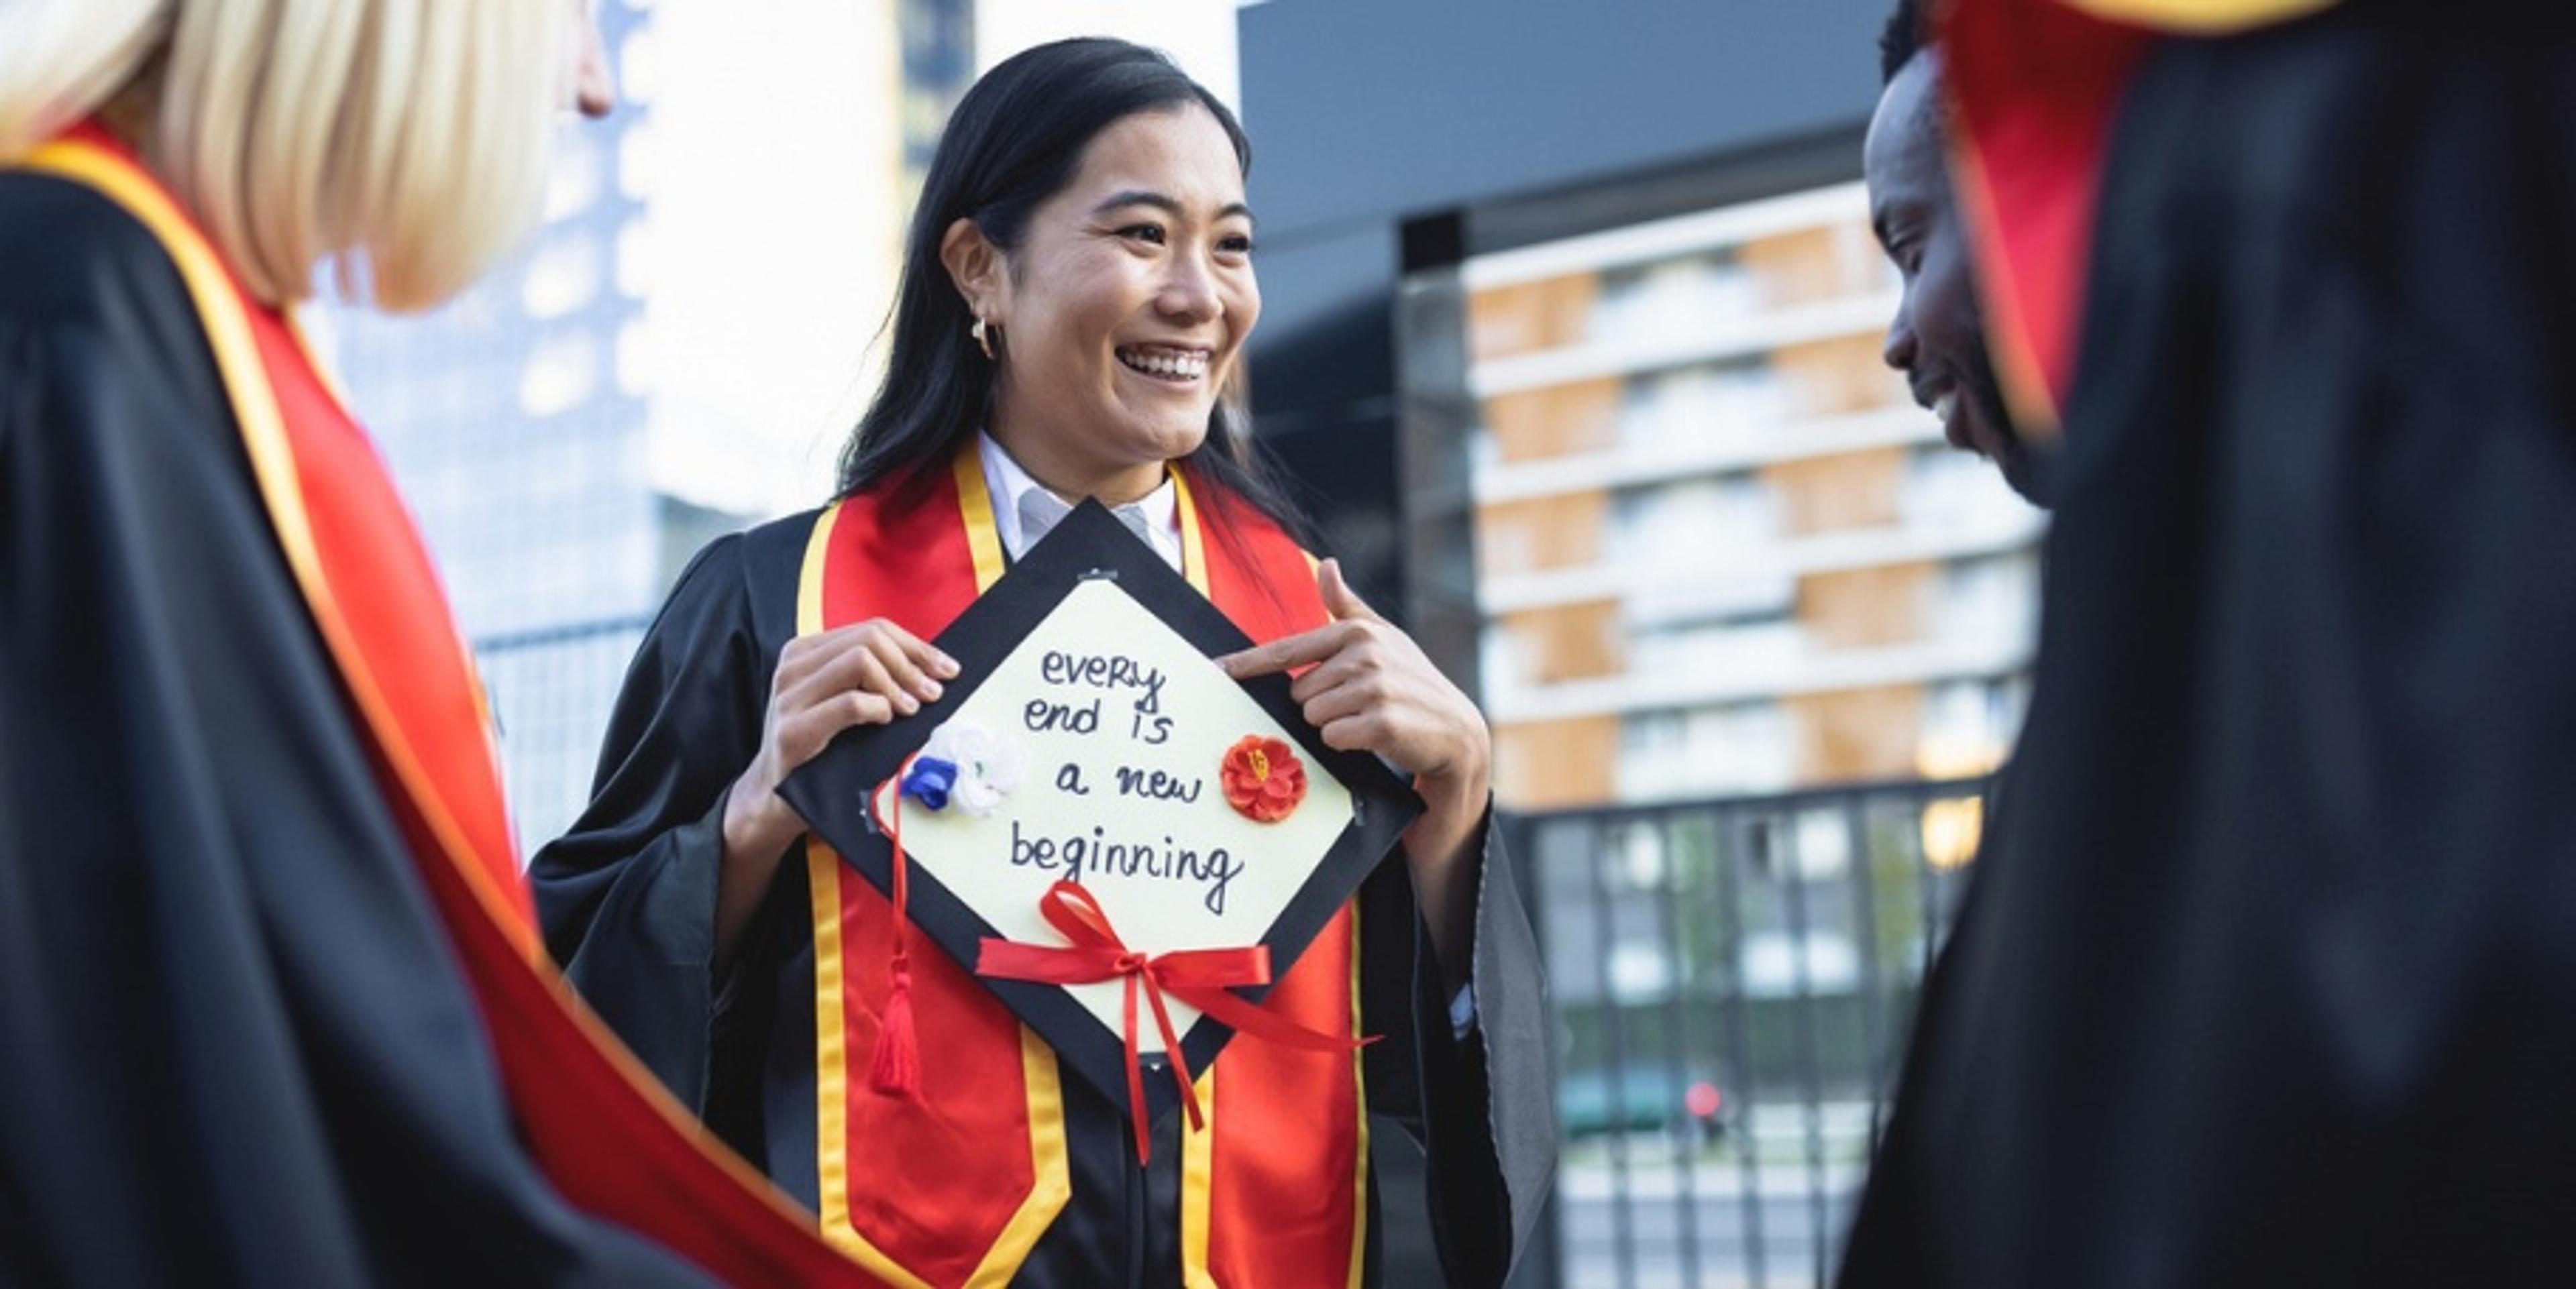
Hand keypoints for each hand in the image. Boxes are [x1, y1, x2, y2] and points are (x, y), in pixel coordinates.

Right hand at [717, 621, 955, 956]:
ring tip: (910, 709)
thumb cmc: (818, 746)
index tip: (946, 669)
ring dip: (897, 684)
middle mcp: (792, 666)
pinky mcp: (793, 730)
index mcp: (805, 652)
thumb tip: (930, 667)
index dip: (916, 646)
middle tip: (932, 693)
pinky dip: (877, 708)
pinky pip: (849, 703)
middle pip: (870, 639)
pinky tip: (884, 721)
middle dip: (912, 664)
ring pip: (860, 661)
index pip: (872, 629)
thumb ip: (870, 676)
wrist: (774, 794)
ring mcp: (789, 696)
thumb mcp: (838, 699)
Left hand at [1219, 560, 1490, 984]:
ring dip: (1334, 726)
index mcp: (1358, 632)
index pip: (1288, 648)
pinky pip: (1332, 738)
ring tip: (1367, 720)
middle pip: (1299, 693)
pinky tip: (1372, 737)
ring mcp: (1376, 688)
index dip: (1248, 663)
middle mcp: (1367, 654)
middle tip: (1357, 707)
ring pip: (1313, 716)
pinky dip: (1346, 743)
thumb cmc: (1411, 682)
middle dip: (1321, 705)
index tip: (1216, 671)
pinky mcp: (1381, 722)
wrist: (1455, 730)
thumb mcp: (1383, 638)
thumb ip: (1347, 606)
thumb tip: (1326, 565)